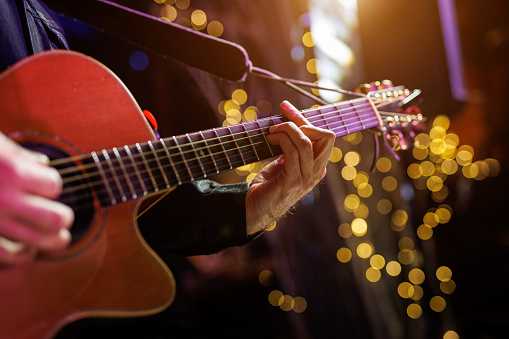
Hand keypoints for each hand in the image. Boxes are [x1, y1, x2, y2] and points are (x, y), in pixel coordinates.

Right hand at [0, 132, 73, 264]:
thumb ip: (18, 154)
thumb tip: (42, 163)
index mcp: (10, 170)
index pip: (54, 185)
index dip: (51, 185)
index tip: (43, 185)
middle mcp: (4, 198)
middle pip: (57, 218)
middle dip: (62, 217)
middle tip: (59, 216)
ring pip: (42, 241)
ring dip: (53, 239)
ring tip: (55, 236)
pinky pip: (11, 256)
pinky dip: (22, 255)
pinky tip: (24, 248)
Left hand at [245, 101, 334, 233]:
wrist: (252, 211)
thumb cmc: (266, 187)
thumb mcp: (283, 164)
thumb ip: (292, 149)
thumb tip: (289, 125)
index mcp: (317, 167)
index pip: (323, 136)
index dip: (304, 118)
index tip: (284, 106)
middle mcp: (316, 173)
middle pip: (327, 137)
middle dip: (302, 121)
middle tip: (281, 122)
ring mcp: (306, 179)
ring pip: (307, 142)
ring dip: (287, 130)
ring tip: (271, 132)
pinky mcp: (293, 182)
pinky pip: (293, 152)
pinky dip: (281, 140)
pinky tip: (271, 139)